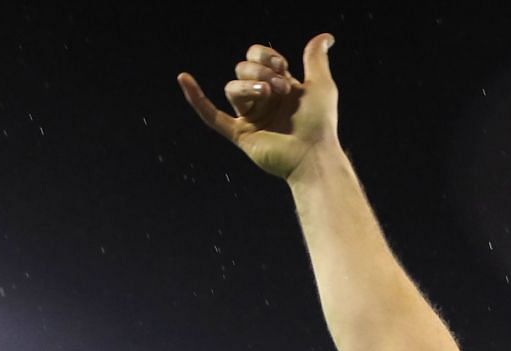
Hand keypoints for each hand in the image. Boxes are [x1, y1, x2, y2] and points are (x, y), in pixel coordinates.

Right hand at [178, 36, 341, 182]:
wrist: (314, 153)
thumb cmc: (320, 123)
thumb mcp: (321, 83)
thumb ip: (316, 58)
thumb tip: (326, 37)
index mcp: (278, 85)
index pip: (257, 57)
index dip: (265, 55)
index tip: (282, 66)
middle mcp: (262, 100)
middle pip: (242, 69)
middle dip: (259, 72)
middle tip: (279, 87)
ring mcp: (250, 117)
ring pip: (232, 88)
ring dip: (247, 86)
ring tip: (267, 94)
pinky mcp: (241, 135)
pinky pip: (211, 116)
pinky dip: (196, 98)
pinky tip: (184, 78)